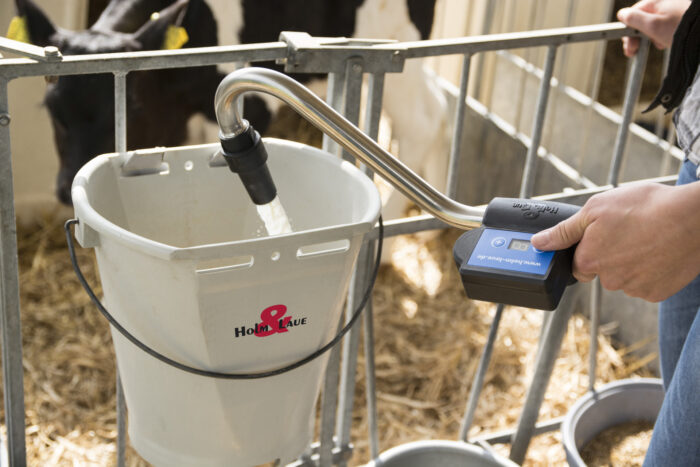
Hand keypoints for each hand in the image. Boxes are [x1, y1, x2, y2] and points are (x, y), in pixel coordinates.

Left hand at [531, 183, 699, 301]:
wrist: (693, 219)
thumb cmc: (646, 207)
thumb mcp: (596, 209)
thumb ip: (564, 231)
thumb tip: (539, 243)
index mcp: (590, 260)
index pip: (578, 265)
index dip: (588, 249)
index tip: (602, 237)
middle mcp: (610, 280)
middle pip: (602, 272)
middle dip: (611, 255)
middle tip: (629, 232)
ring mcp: (635, 288)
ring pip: (625, 278)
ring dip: (632, 262)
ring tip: (647, 237)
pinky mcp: (657, 293)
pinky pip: (647, 284)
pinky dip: (651, 270)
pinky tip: (659, 251)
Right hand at [617, 0, 689, 56]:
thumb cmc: (680, 28)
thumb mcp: (653, 25)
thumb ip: (634, 19)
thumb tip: (622, 14)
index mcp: (656, 1)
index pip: (632, 14)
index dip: (628, 31)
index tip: (630, 46)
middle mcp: (664, 2)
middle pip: (642, 19)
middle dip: (639, 35)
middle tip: (636, 51)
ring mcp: (672, 9)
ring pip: (653, 24)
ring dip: (651, 37)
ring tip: (659, 44)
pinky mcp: (679, 17)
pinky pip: (663, 26)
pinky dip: (662, 35)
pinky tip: (666, 41)